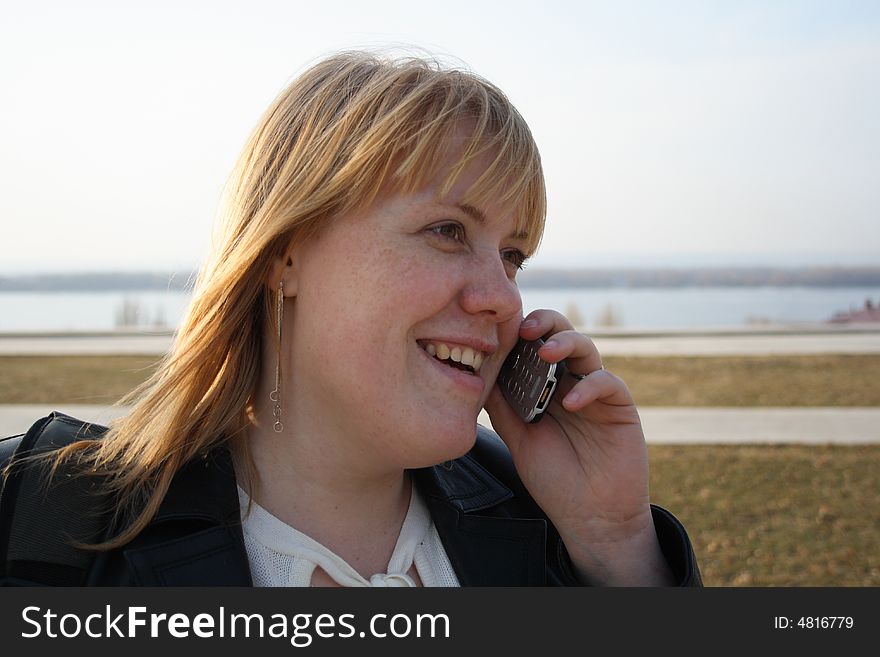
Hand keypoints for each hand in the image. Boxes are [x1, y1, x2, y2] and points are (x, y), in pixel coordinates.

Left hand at [483, 309, 673, 585]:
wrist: (589, 516)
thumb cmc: (553, 477)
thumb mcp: (518, 437)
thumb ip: (502, 405)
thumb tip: (478, 372)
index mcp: (544, 385)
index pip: (532, 345)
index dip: (519, 331)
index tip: (499, 329)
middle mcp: (569, 381)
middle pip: (561, 334)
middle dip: (544, 323)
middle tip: (525, 329)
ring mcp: (595, 391)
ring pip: (585, 348)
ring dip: (565, 343)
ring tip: (546, 352)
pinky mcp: (619, 406)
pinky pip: (607, 382)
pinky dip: (588, 386)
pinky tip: (570, 403)